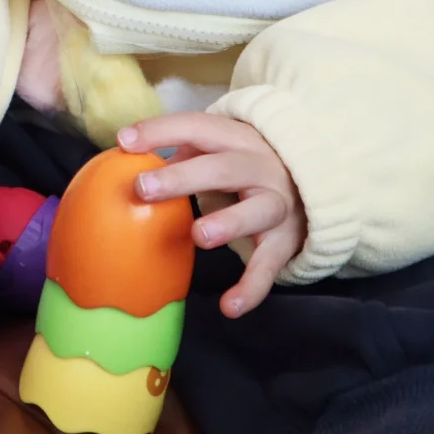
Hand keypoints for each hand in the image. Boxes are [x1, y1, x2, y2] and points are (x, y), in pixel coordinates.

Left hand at [118, 112, 305, 317]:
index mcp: (236, 139)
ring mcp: (277, 204)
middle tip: (144, 188)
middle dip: (184, 176)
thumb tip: (132, 162)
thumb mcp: (219, 151)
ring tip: (198, 236)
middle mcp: (261, 167)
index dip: (161, 130)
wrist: (309, 188)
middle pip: (225, 167)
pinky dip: (251, 288)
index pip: (198, 126)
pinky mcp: (286, 242)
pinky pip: (269, 266)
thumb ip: (183, 155)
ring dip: (229, 222)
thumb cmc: (245, 167)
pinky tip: (229, 307)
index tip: (124, 141)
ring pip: (258, 210)